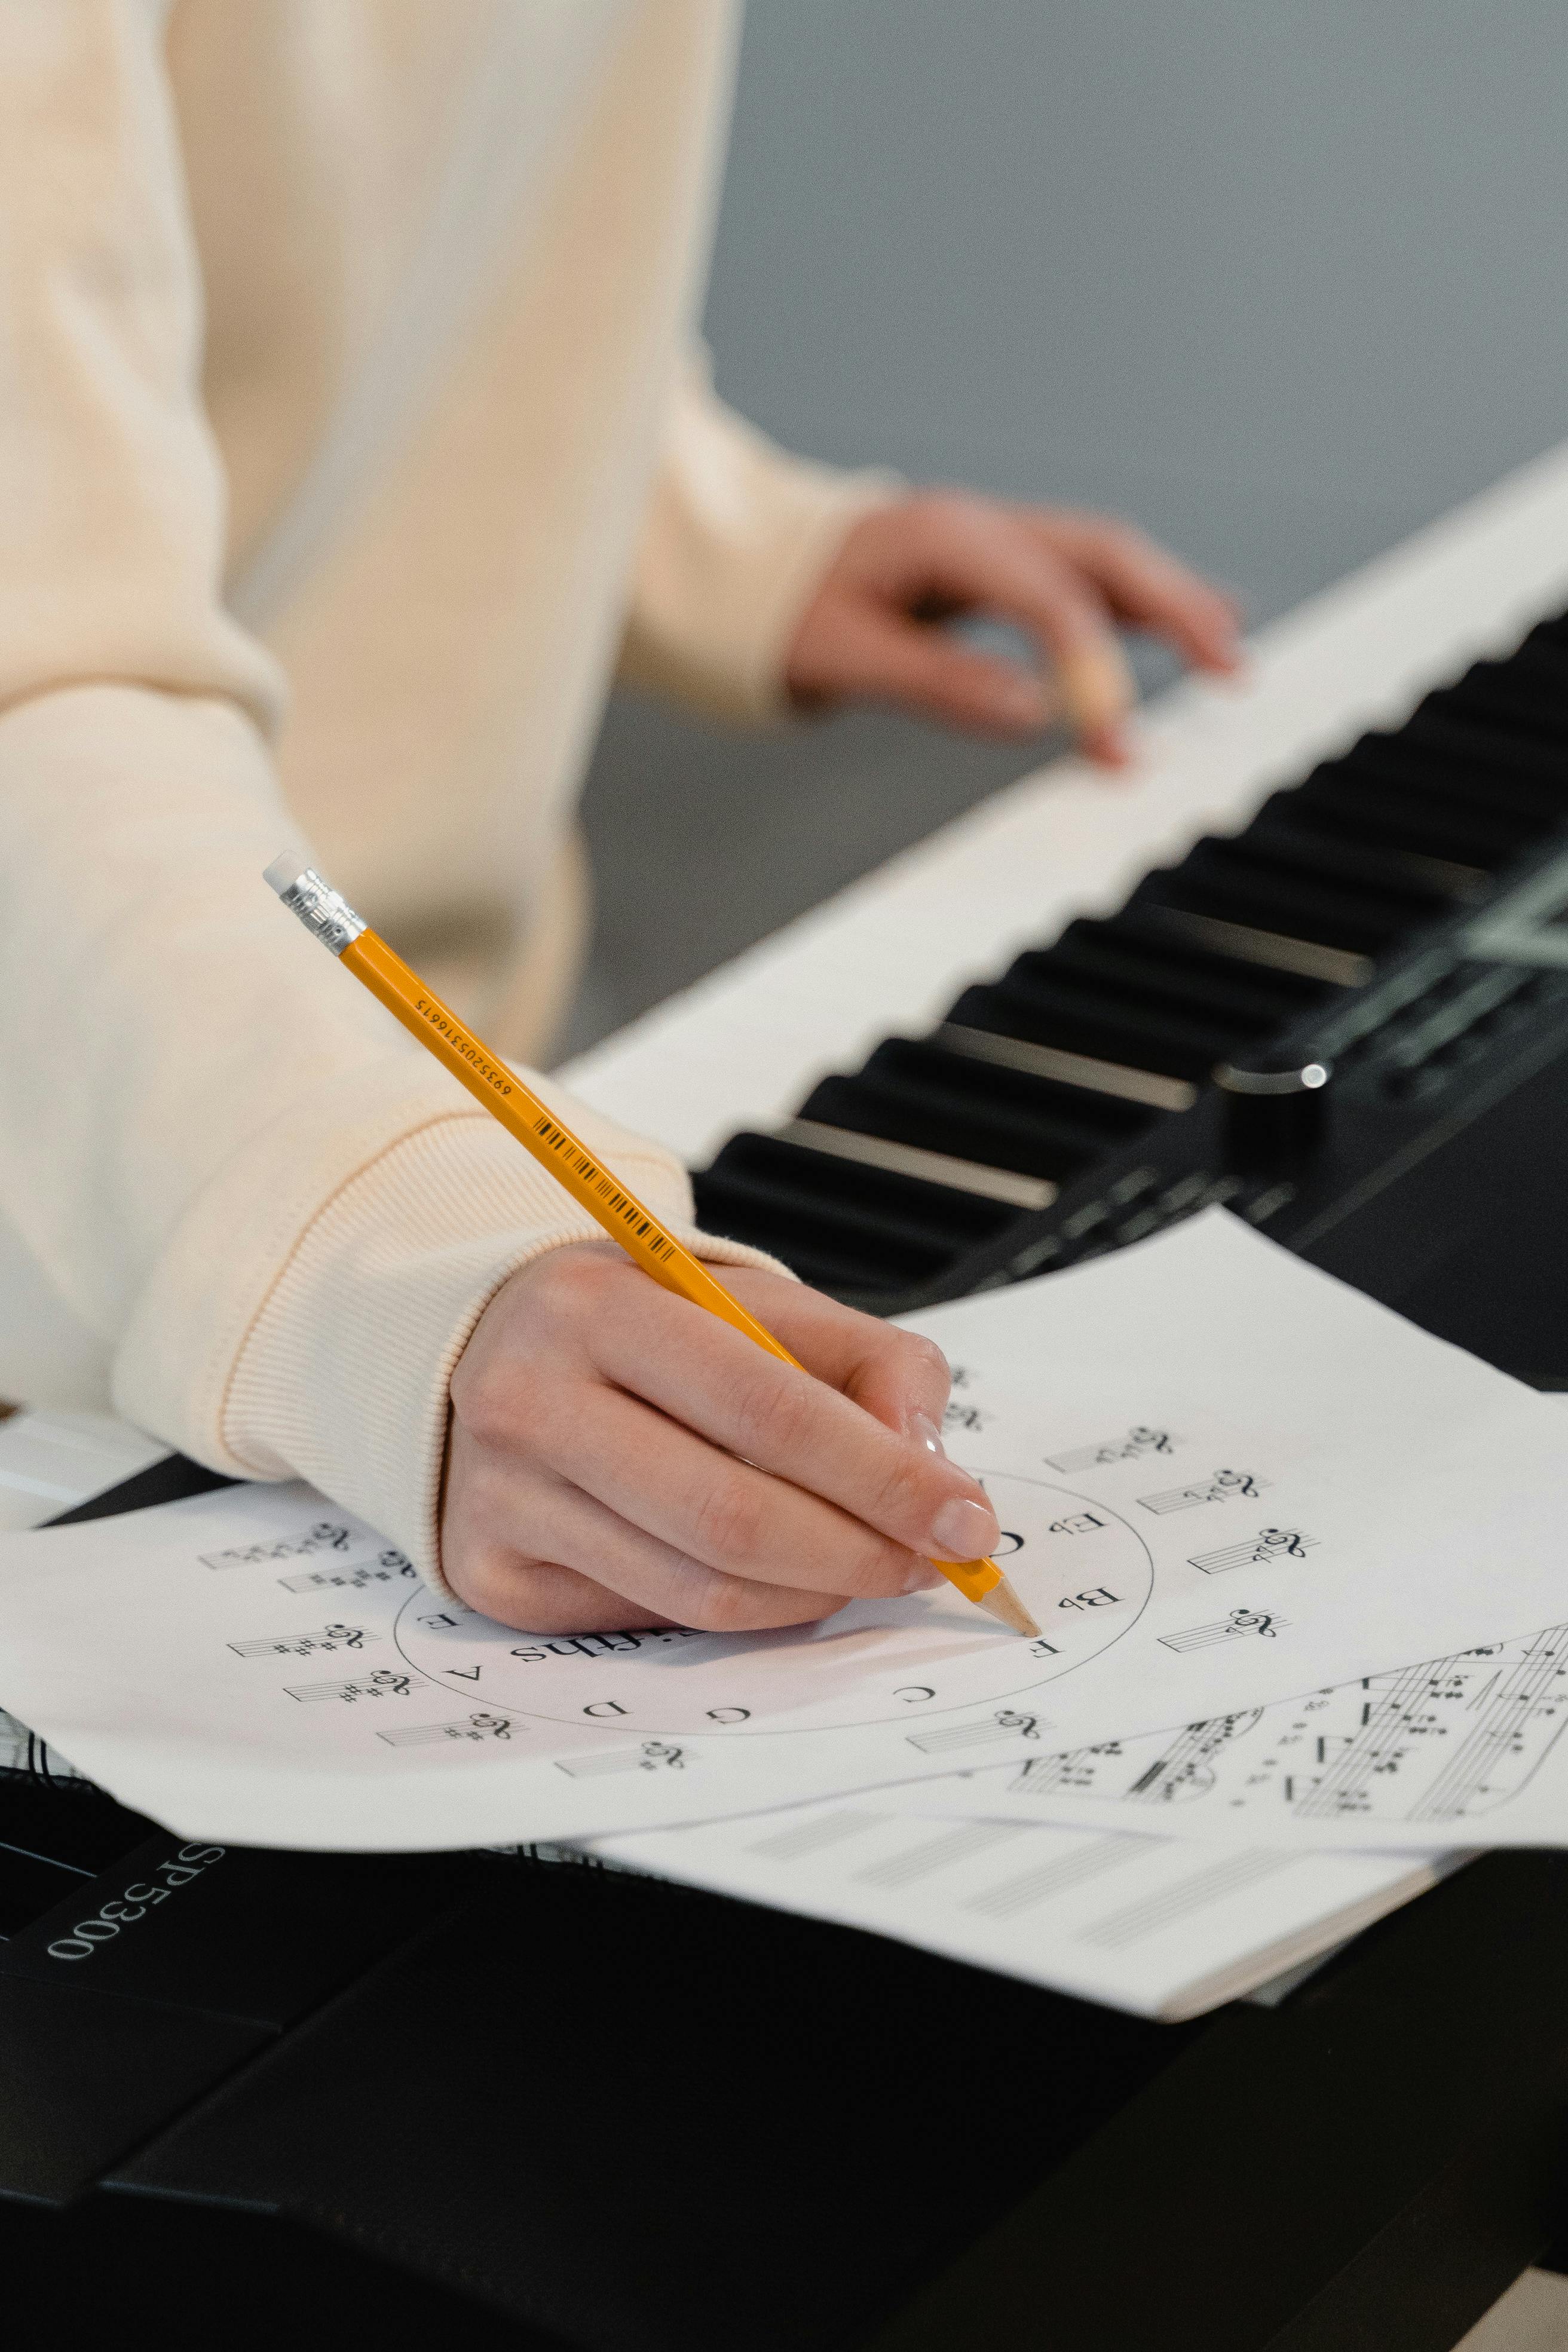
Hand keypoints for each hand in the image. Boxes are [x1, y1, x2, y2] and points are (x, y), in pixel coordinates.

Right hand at [442, 1242, 1000, 1634]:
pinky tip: (771, 1572)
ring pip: (698, 1588)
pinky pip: (653, 1617)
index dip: (882, 1476)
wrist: (488, 1350)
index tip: (964, 1515)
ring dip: (812, 1593)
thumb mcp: (751, 1298)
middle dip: (860, 1552)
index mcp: (599, 1308)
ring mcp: (502, 1497)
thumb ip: (867, 1360)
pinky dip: (741, 1609)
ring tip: (864, 1564)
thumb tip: (926, 1462)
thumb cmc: (641, 1326)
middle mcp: (531, 1401)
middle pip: (732, 1517)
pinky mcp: (494, 1574)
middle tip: (929, 1561)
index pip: (768, 1410)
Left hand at [785, 491, 1241, 765]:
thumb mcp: (844, 655)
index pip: (1049, 599)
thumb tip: (1032, 715)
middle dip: (1175, 609)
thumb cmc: (784, 610)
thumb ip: (939, 683)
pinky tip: (1183, 626)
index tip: (1117, 744)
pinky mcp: (995, 563)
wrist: (747, 570)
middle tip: (1228, 672)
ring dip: (1171, 602)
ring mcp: (993, 538)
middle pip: (1104, 555)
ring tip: (1227, 657)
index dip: (1094, 670)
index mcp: (944, 538)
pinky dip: (1136, 603)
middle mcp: (981, 526)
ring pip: (1106, 559)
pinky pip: (1082, 575)